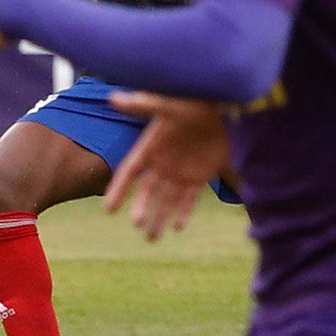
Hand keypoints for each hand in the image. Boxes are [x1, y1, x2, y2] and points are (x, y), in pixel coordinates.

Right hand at [105, 93, 233, 240]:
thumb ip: (144, 105)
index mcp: (151, 146)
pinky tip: (178, 228)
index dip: (119, 189)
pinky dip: (184, 212)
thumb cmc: (195, 102)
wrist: (226, 107)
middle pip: (148, 190)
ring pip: (167, 199)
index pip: (130, 171)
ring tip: (152, 238)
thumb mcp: (170, 105)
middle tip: (137, 224)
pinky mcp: (200, 176)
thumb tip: (113, 97)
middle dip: (142, 207)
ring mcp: (181, 171)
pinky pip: (190, 198)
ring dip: (159, 217)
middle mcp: (163, 162)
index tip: (109, 209)